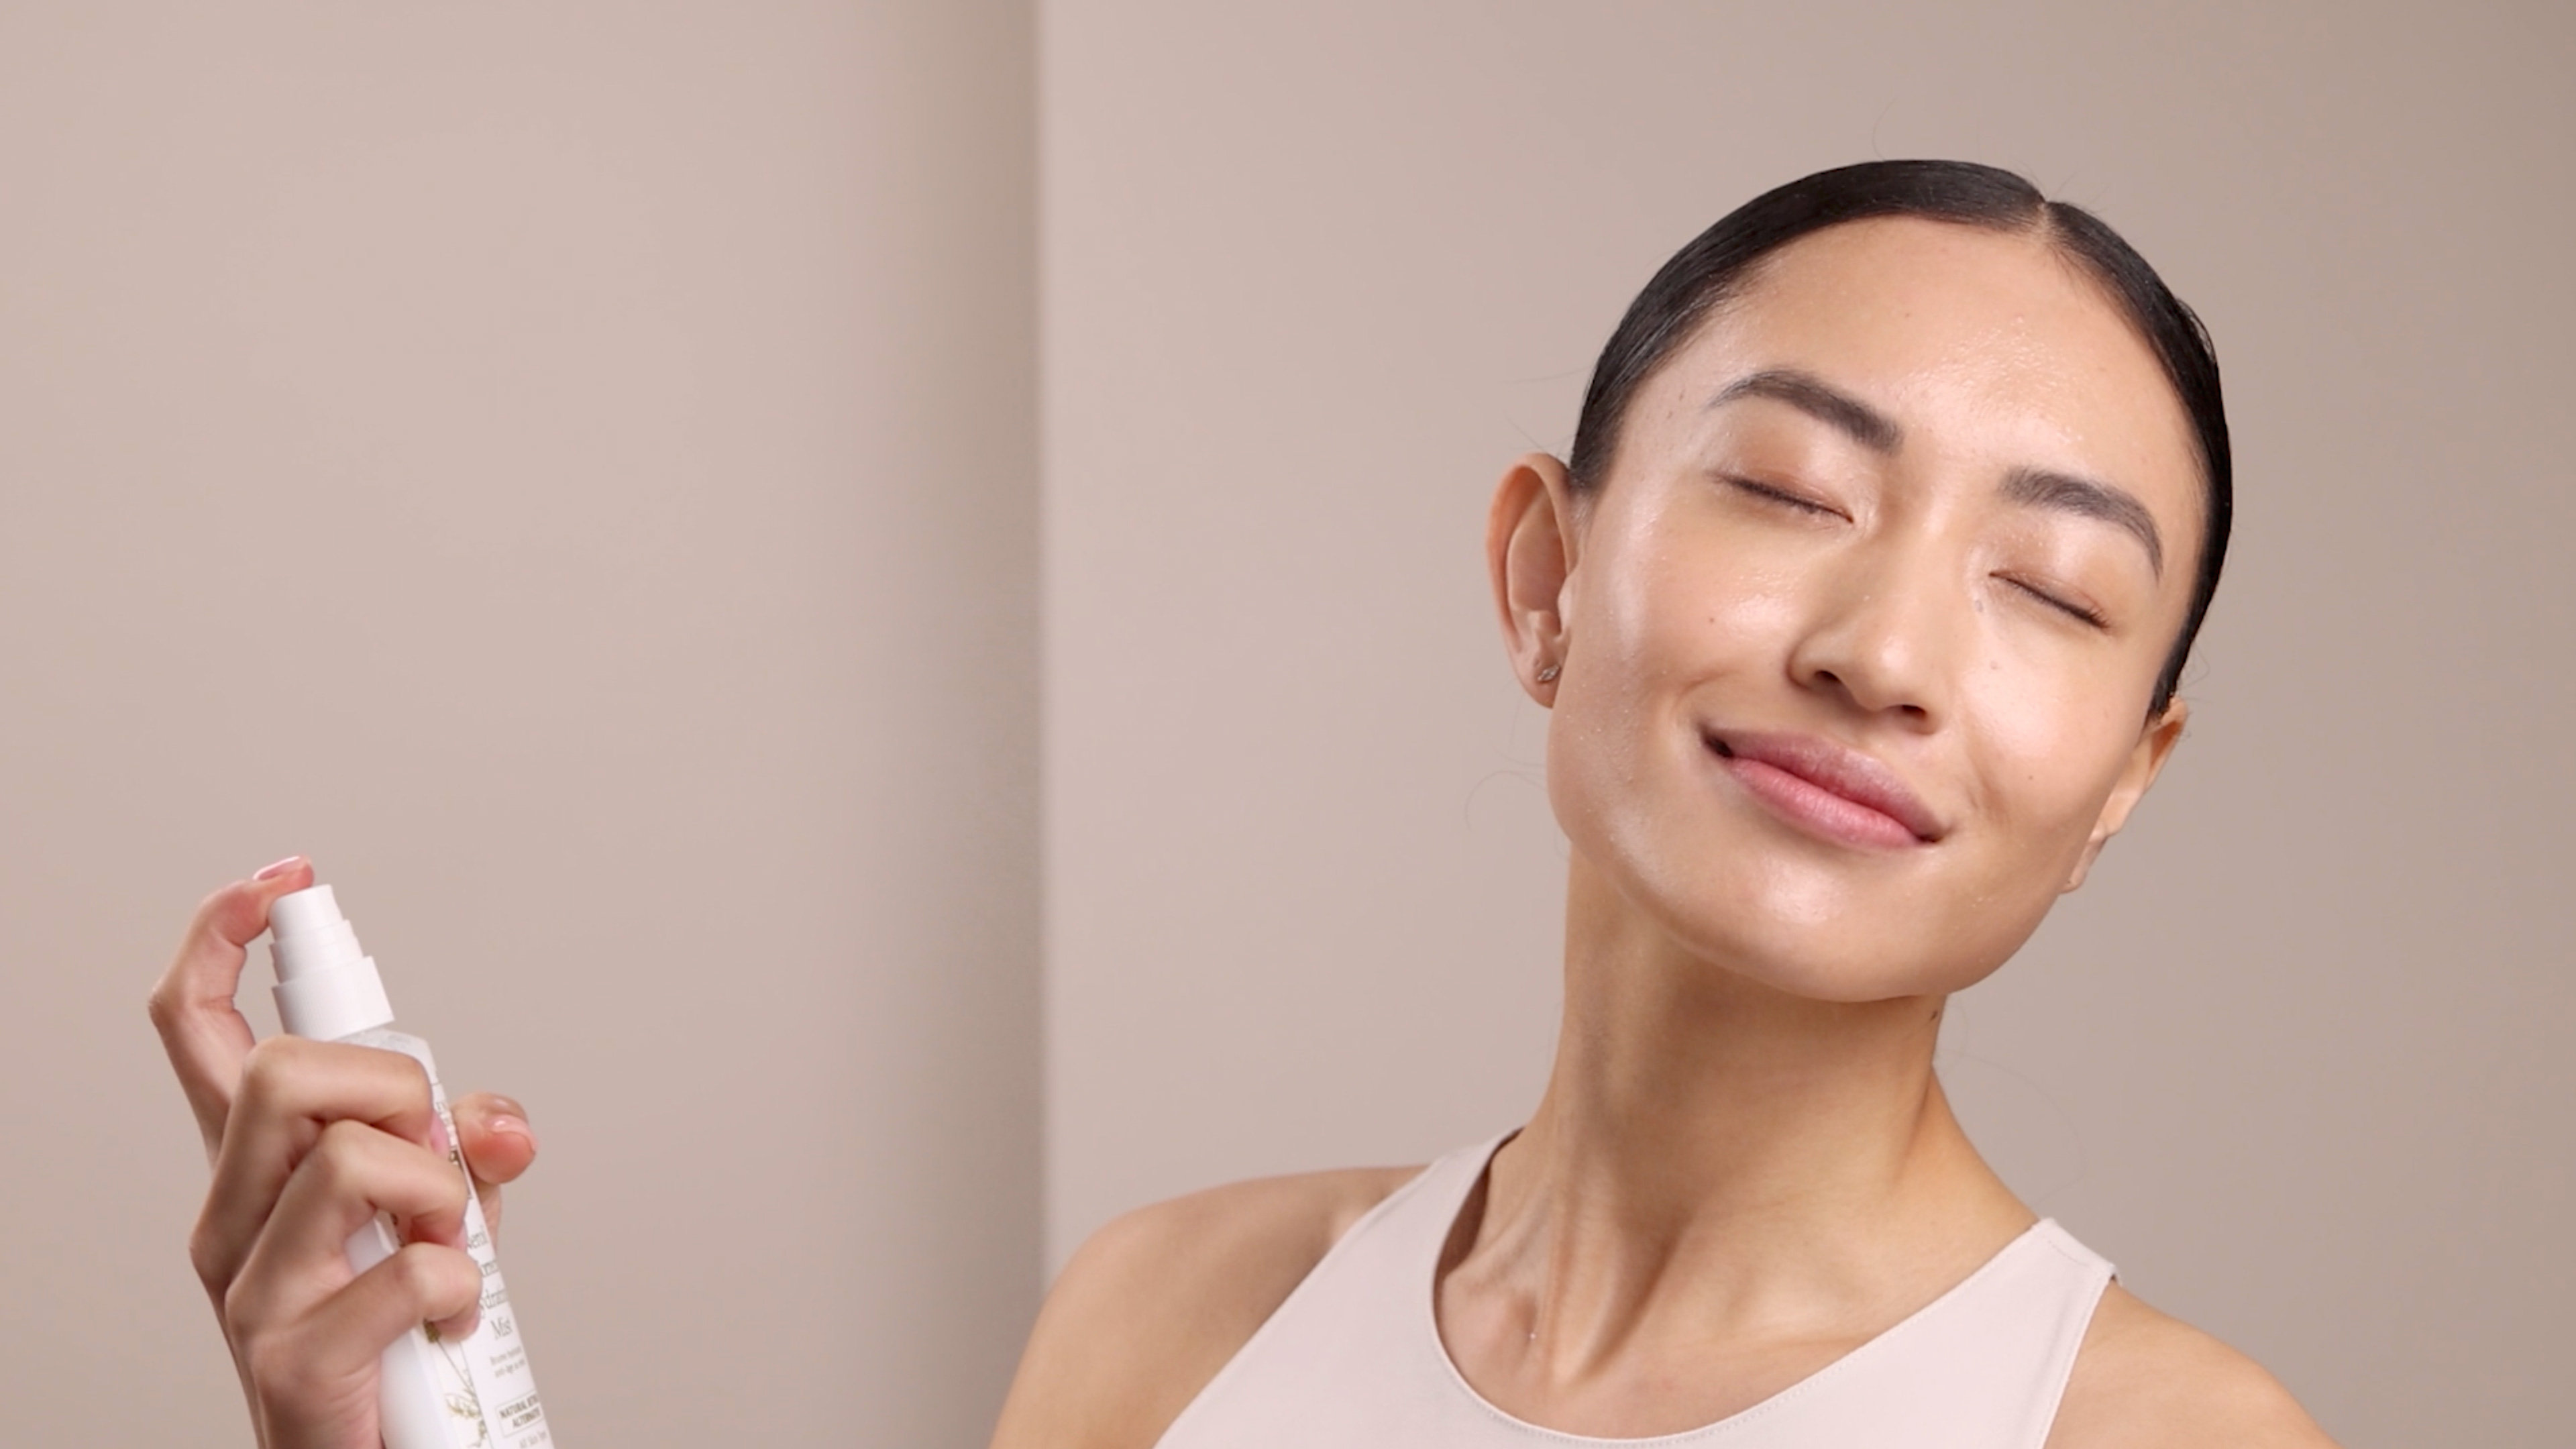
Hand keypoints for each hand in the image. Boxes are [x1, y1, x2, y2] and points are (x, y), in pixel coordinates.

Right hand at [149, 858, 539, 1448]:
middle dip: (389, 1089)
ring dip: (441, 1193)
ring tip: (444, 1247)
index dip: (221, 940)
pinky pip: (411, 1270)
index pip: (198, 1029)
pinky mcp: (290, 1357)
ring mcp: (248, 1290)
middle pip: (279, 1071)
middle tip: (428, 1154)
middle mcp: (230, 1217)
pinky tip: (446, 1316)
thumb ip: (469, 1144)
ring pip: (353, 1158)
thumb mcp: (444, 1212)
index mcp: (254, 1168)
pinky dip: (463, 1285)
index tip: (281, 880)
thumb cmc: (400, 1331)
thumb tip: (502, 1118)